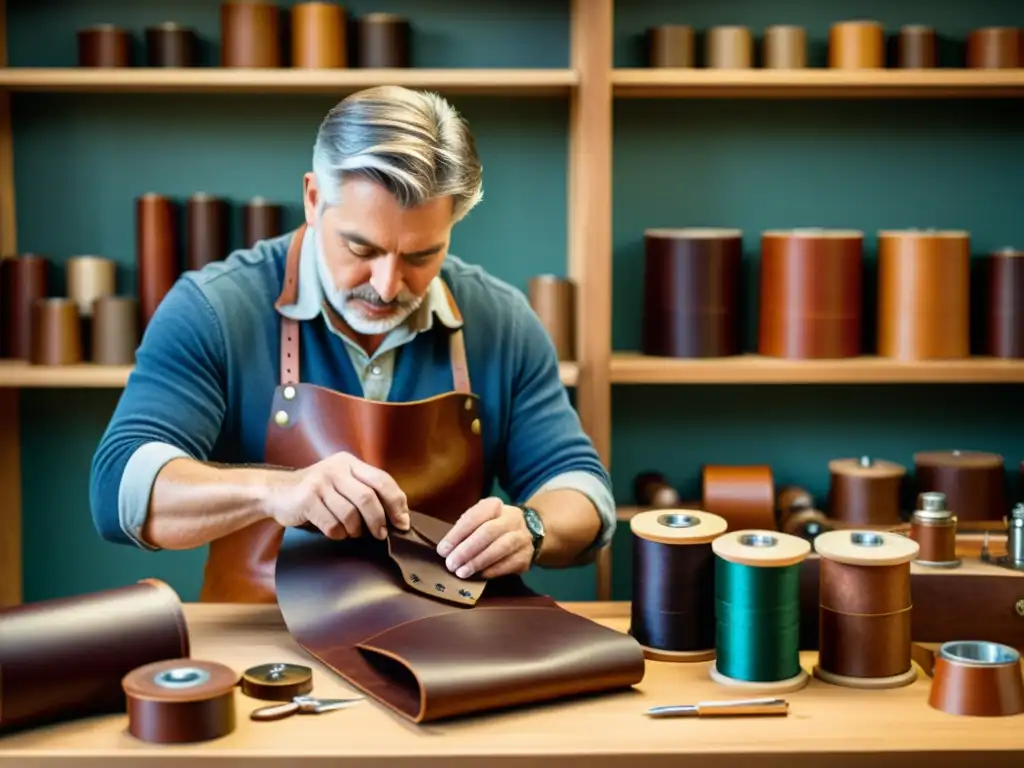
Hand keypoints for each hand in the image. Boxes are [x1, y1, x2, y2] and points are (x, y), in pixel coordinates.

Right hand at [266, 452, 409, 539]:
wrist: (277, 492)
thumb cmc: (317, 492)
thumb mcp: (342, 482)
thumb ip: (367, 490)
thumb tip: (400, 514)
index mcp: (349, 462)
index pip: (382, 480)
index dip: (396, 502)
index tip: (402, 521)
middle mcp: (336, 468)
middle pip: (368, 497)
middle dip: (378, 520)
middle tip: (380, 534)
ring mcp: (320, 482)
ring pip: (350, 514)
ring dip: (355, 530)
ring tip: (353, 532)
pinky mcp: (306, 499)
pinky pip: (332, 524)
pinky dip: (338, 534)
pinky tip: (335, 532)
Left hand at [435, 497, 534, 578]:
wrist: (529, 531)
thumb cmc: (493, 525)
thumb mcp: (480, 519)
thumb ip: (465, 529)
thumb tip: (446, 549)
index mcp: (495, 506)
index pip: (475, 516)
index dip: (457, 533)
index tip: (443, 549)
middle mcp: (511, 518)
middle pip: (488, 532)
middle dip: (467, 550)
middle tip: (451, 564)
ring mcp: (521, 537)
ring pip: (500, 548)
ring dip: (478, 562)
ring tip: (461, 572)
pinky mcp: (525, 556)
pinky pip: (508, 564)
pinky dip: (491, 570)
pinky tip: (478, 575)